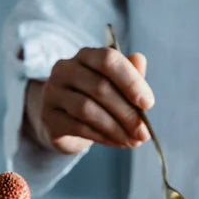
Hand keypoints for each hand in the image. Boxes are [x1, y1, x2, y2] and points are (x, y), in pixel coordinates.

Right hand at [26, 47, 154, 154]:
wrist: (64, 120)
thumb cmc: (95, 98)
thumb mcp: (115, 85)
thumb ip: (129, 73)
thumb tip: (140, 60)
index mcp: (85, 55)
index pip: (108, 59)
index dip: (130, 81)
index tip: (148, 103)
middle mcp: (65, 69)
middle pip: (99, 87)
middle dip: (126, 112)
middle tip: (143, 132)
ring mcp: (53, 93)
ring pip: (88, 110)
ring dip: (115, 128)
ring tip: (132, 141)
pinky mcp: (49, 117)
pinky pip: (78, 127)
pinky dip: (101, 136)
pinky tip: (116, 142)